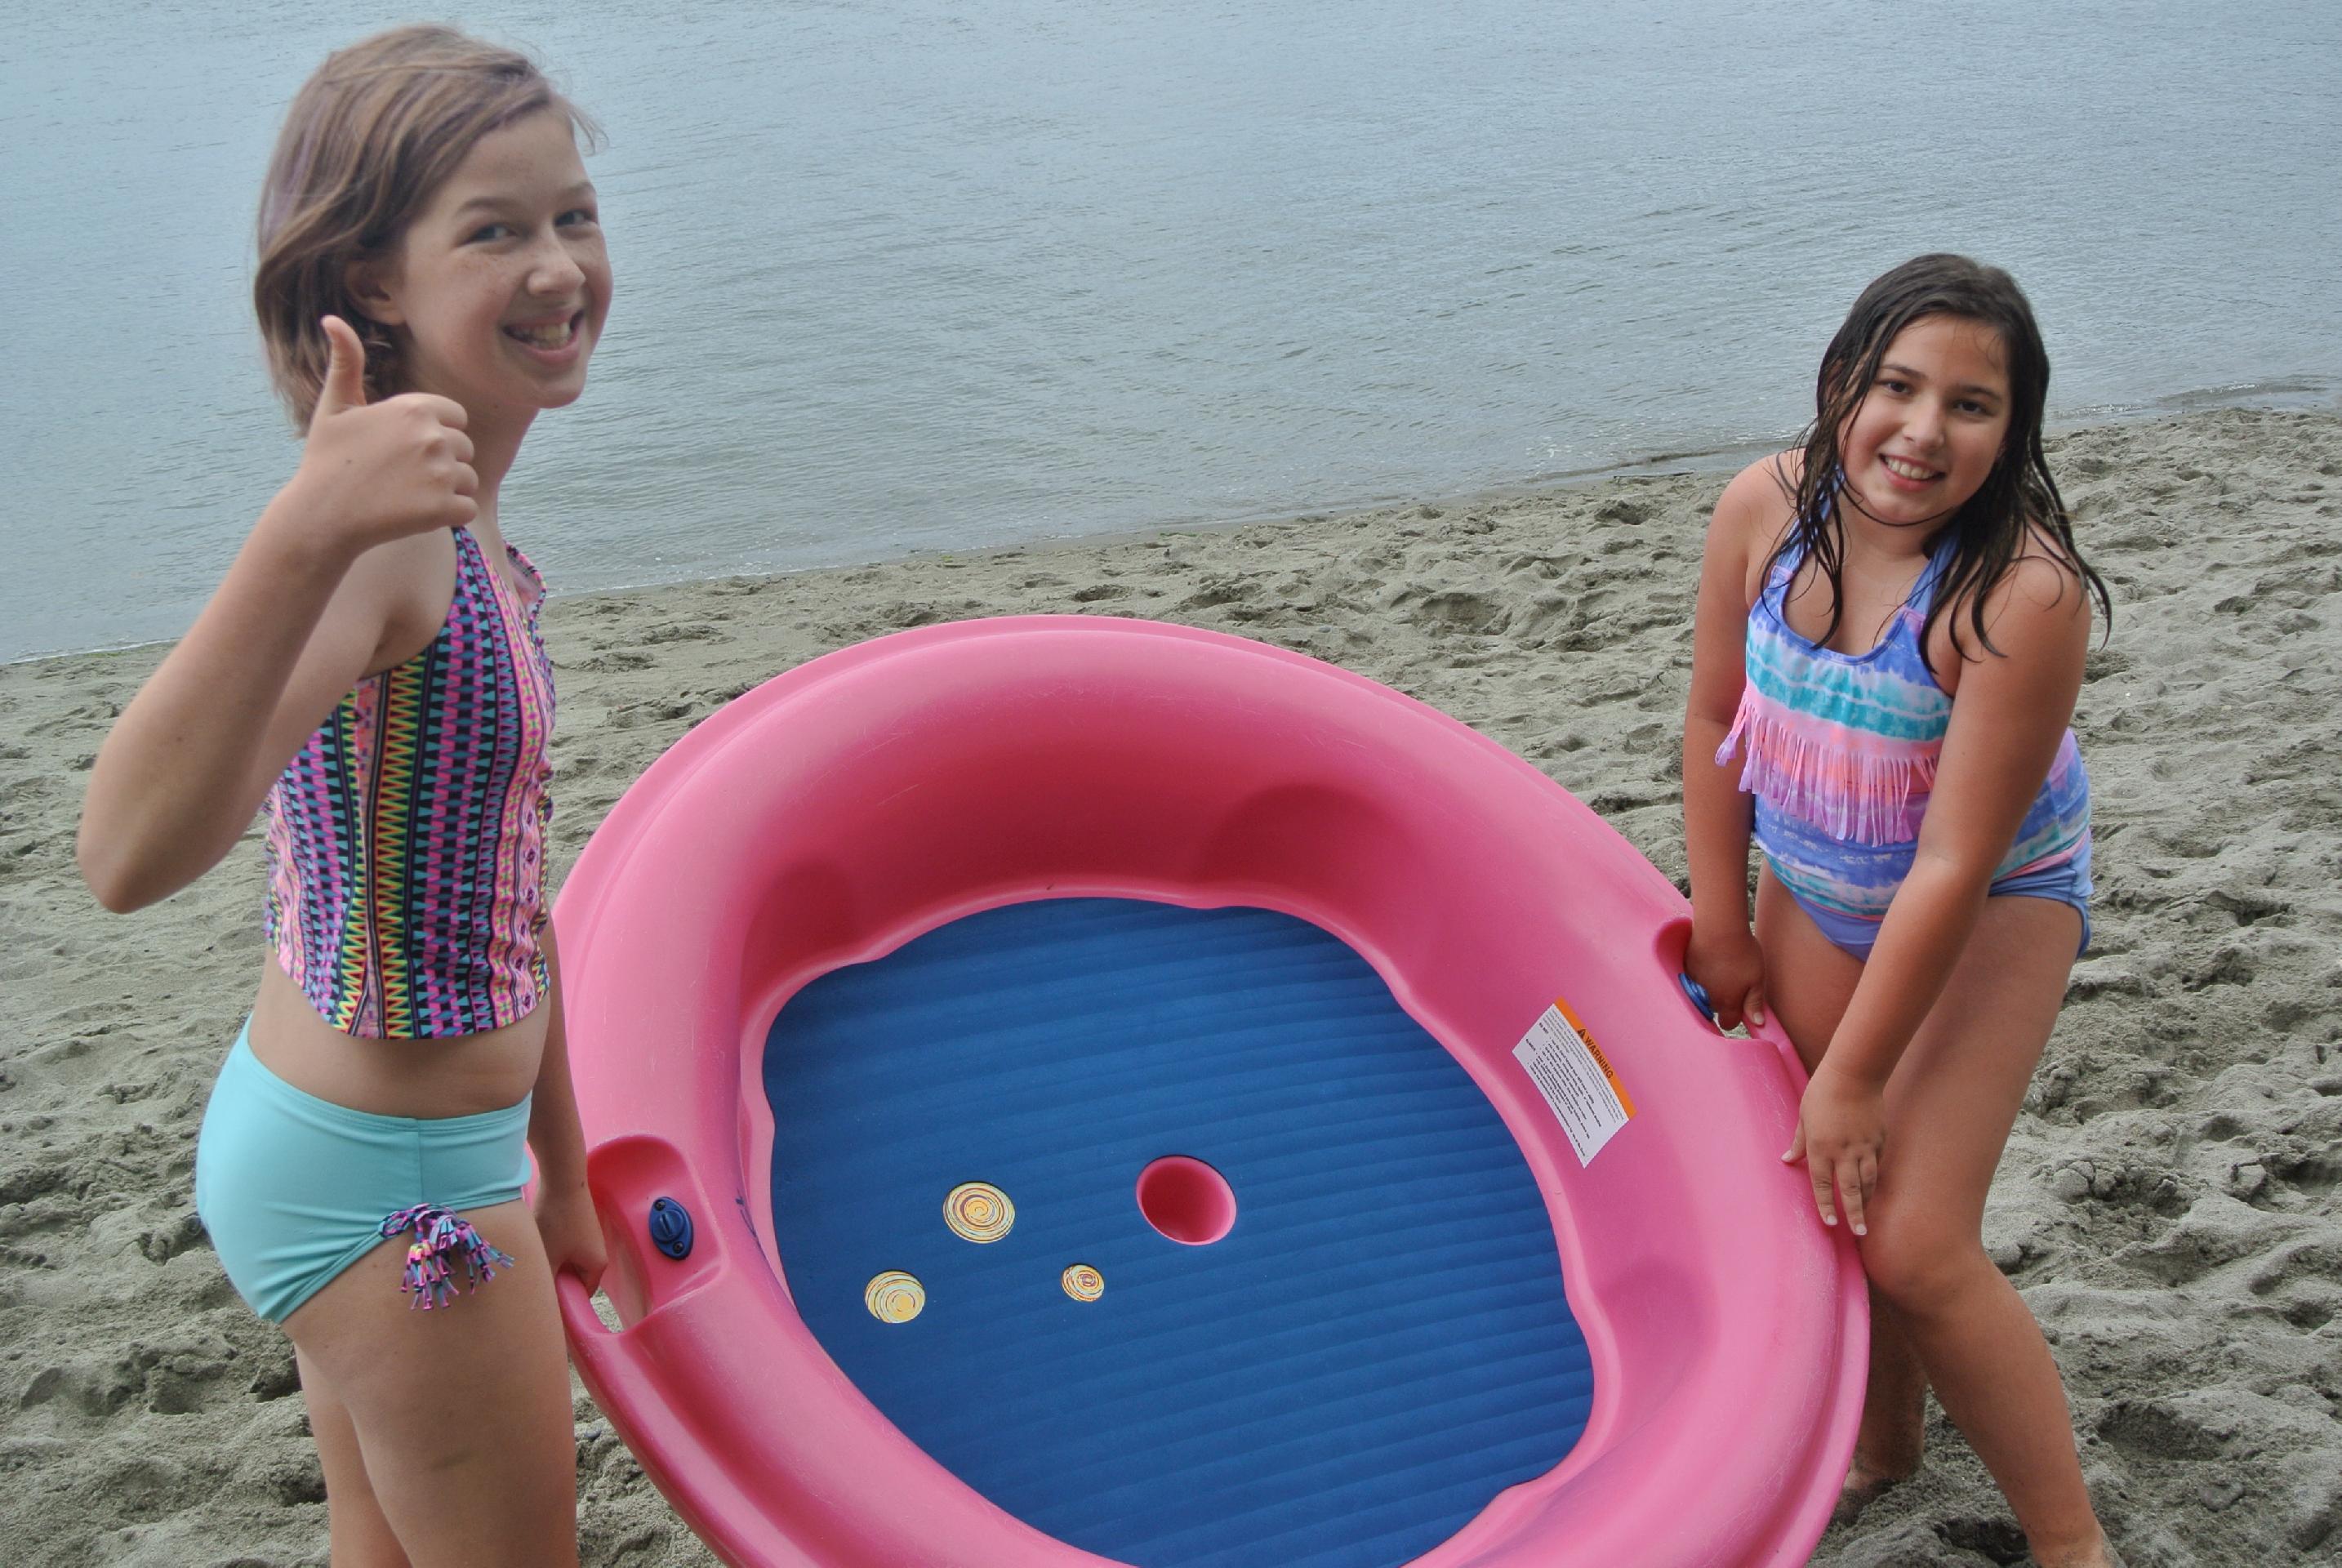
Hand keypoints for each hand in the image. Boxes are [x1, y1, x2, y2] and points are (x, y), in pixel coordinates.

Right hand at [280, 315, 476, 555]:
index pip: (456, 417)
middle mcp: (433, 436)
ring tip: (406, 494)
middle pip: (464, 448)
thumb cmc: (327, 459)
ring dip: (446, 489)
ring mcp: (441, 473)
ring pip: (468, 479)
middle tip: (401, 475)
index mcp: (414, 408)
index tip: (405, 448)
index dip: (435, 433)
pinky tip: (416, 513)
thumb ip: (347, 362)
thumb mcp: (334, 406)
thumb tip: (332, 318)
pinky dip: (449, 516)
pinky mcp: (444, 508)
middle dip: (442, 462)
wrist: (321, 515)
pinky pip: (468, 508)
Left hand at [532, 1179, 607, 1294]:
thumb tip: (542, 1302)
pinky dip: (555, 1249)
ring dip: (554, 1262)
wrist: (563, 1180)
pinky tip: (540, 1242)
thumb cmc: (557, 1221)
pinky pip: (568, 1246)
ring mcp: (591, 1237)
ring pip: (570, 1260)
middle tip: (536, 1279)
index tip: (544, 1300)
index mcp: (597, 1265)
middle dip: (557, 1279)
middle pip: (576, 1277)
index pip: (582, 1294)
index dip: (565, 1300)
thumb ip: (546, 1282)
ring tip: (536, 1259)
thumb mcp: (548, 1256)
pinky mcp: (581, 1225)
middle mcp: (598, 1252)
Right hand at [1684, 921, 1766, 1031]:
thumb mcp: (1757, 978)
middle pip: (1716, 1009)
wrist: (1718, 928)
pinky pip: (1693, 979)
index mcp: (1727, 1003)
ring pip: (1703, 993)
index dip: (1737, 1015)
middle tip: (1733, 979)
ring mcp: (1694, 984)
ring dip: (1711, 986)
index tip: (1742, 1003)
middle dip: (1723, 1000)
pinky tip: (1710, 960)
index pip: (1729, 1023)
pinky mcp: (1686, 969)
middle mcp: (1708, 998)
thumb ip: (1755, 1003)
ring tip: (1721, 966)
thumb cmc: (1741, 953)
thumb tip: (1758, 1023)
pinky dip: (1701, 973)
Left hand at [1784, 1064, 1883, 1234]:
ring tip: (1865, 1217)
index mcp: (1821, 1147)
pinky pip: (1877, 1163)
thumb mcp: (1804, 1116)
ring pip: (1868, 1180)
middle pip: (1850, 1190)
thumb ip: (1798, 1142)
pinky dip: (1874, 1176)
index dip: (1826, 1206)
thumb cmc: (1822, 1092)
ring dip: (1867, 1200)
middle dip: (1855, 1214)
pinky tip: (1871, 1186)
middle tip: (1858, 1233)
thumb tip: (1786, 1159)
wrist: (1854, 1073)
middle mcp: (1844, 1151)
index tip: (1830, 1224)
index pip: (1822, 1184)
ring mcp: (1865, 1146)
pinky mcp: (1880, 1138)